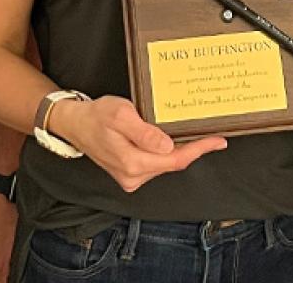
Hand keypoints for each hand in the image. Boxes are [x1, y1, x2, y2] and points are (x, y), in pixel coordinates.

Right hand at [56, 95, 225, 192]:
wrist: (75, 124)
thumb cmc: (96, 116)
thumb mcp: (121, 115)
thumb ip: (144, 132)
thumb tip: (167, 146)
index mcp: (132, 163)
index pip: (175, 160)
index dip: (199, 150)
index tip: (218, 141)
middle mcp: (132, 176)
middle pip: (172, 163)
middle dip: (191, 148)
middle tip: (209, 132)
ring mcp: (130, 178)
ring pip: (164, 164)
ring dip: (177, 149)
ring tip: (187, 131)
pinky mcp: (129, 174)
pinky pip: (155, 164)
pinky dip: (165, 153)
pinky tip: (169, 140)